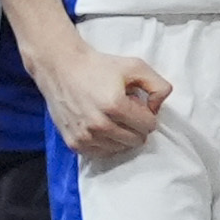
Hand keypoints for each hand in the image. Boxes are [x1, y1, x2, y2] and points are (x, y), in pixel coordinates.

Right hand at [32, 36, 167, 156]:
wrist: (61, 68)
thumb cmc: (98, 66)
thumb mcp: (135, 66)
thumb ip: (158, 85)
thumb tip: (158, 107)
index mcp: (115, 105)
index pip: (149, 125)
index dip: (146, 113)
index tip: (135, 103)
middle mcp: (99, 125)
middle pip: (136, 140)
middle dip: (136, 125)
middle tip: (124, 110)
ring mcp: (85, 136)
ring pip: (120, 148)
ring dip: (121, 134)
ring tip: (110, 116)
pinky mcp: (74, 143)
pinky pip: (102, 153)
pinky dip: (107, 143)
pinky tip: (102, 126)